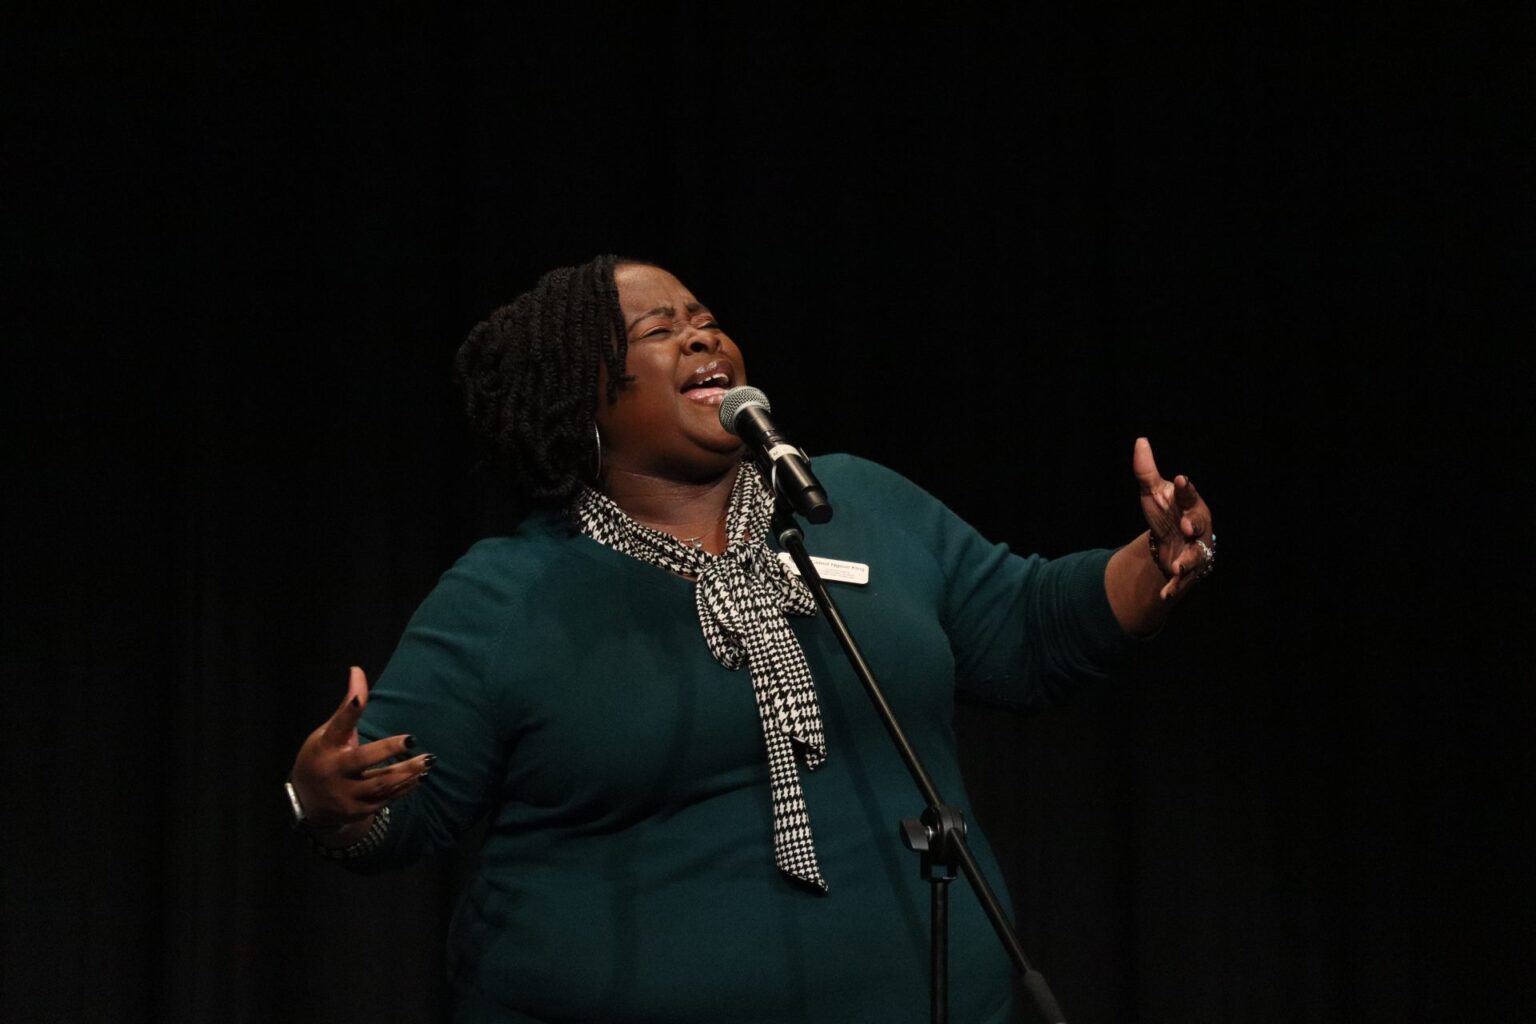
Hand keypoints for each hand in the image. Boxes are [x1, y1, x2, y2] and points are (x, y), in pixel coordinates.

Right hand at [288, 666, 431, 835]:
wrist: (308, 803)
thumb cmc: (321, 757)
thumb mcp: (327, 733)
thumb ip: (347, 707)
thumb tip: (357, 670)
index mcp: (325, 747)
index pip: (338, 726)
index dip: (348, 712)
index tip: (357, 698)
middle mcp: (334, 772)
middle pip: (362, 760)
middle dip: (387, 750)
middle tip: (413, 739)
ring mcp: (346, 794)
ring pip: (380, 784)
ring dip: (406, 772)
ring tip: (428, 760)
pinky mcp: (359, 810)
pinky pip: (387, 799)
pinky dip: (406, 787)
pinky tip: (421, 776)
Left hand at [1133, 437, 1215, 599]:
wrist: (1172, 544)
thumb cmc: (1167, 513)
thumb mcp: (1153, 493)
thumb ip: (1146, 471)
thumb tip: (1140, 440)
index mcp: (1190, 505)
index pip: (1188, 495)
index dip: (1184, 489)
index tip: (1179, 479)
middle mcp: (1197, 528)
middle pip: (1199, 525)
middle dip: (1194, 524)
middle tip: (1187, 524)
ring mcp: (1194, 550)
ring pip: (1196, 557)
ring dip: (1187, 562)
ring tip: (1177, 567)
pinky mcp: (1188, 571)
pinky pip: (1182, 581)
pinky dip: (1174, 588)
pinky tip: (1165, 595)